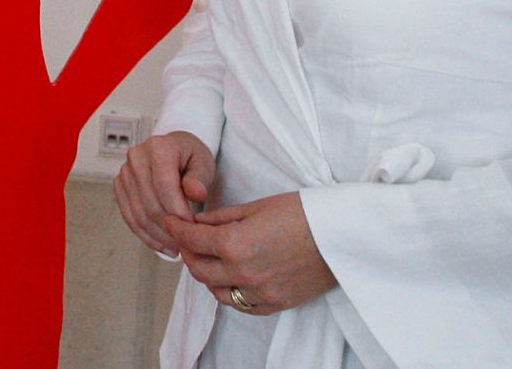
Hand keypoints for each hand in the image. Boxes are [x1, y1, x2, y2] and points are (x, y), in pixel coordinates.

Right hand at [115, 129, 215, 255]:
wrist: (176, 151)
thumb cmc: (190, 157)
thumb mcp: (204, 163)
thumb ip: (200, 178)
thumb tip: (196, 192)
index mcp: (158, 147)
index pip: (164, 187)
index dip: (178, 212)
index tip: (191, 228)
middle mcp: (137, 157)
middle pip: (150, 203)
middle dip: (168, 228)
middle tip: (185, 242)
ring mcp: (125, 172)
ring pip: (138, 213)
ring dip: (157, 236)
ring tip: (175, 247)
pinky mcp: (120, 186)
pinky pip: (129, 216)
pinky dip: (145, 234)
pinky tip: (160, 244)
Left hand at [160, 191, 335, 314]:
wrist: (340, 236)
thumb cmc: (302, 213)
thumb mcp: (257, 207)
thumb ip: (222, 218)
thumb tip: (199, 222)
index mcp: (235, 244)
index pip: (192, 240)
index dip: (177, 229)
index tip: (170, 221)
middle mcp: (242, 273)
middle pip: (198, 269)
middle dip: (187, 251)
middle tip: (187, 238)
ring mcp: (258, 292)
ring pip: (216, 290)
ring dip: (206, 273)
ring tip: (208, 257)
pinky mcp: (273, 303)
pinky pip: (240, 304)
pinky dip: (229, 291)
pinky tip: (231, 276)